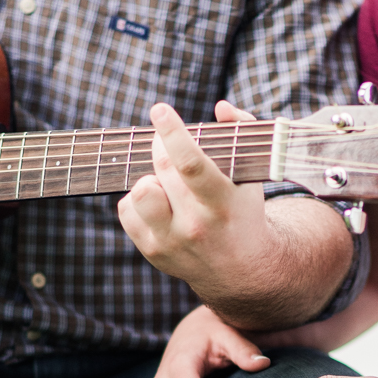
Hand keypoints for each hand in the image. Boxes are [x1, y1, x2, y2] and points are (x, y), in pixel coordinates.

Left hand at [117, 100, 268, 297]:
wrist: (241, 270)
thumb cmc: (242, 211)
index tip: (160, 110)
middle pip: (164, 167)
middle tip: (169, 143)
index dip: (172, 133)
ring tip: (166, 183)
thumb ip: (241, 133)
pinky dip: (137, 199)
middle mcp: (196, 225)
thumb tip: (220, 107)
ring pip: (141, 190)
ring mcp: (172, 241)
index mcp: (222, 204)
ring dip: (150, 177)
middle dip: (162, 144)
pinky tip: (158, 203)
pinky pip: (126, 209)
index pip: (190, 165)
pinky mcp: (153, 251)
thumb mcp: (250, 175)